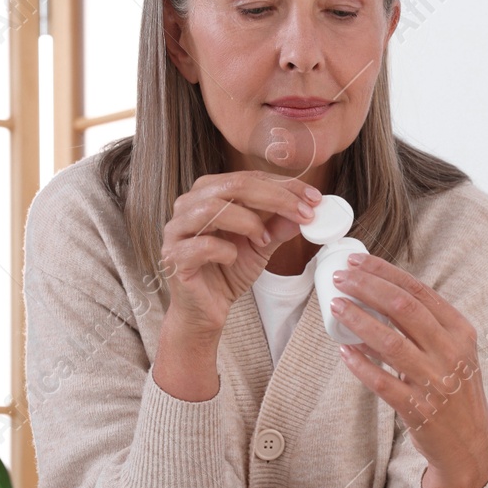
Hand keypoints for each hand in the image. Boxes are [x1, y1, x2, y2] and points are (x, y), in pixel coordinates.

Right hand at [158, 169, 320, 339]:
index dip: (285, 186)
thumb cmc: (228, 272)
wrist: (205, 310)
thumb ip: (279, 226)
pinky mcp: (173, 257)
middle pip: (234, 185)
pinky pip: (202, 245)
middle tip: (304, 214)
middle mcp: (189, 204)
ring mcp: (177, 229)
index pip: (250, 178)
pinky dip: (225, 250)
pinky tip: (234, 259)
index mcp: (210, 193)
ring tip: (264, 241)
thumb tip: (307, 210)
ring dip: (249, 222)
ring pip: (213, 208)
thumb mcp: (261, 246)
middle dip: (276, 198)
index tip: (315, 198)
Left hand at [329, 253, 487, 487]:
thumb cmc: (455, 389)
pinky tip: (345, 352)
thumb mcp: (453, 351)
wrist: (470, 443)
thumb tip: (377, 296)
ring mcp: (436, 381)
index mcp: (460, 331)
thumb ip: (424, 326)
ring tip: (336, 307)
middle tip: (341, 279)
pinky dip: (361, 365)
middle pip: (403, 309)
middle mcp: (451, 352)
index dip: (383, 273)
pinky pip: (383, 382)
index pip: (418, 291)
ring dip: (359, 321)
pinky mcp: (419, 409)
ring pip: (391, 342)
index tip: (356, 262)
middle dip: (367, 288)